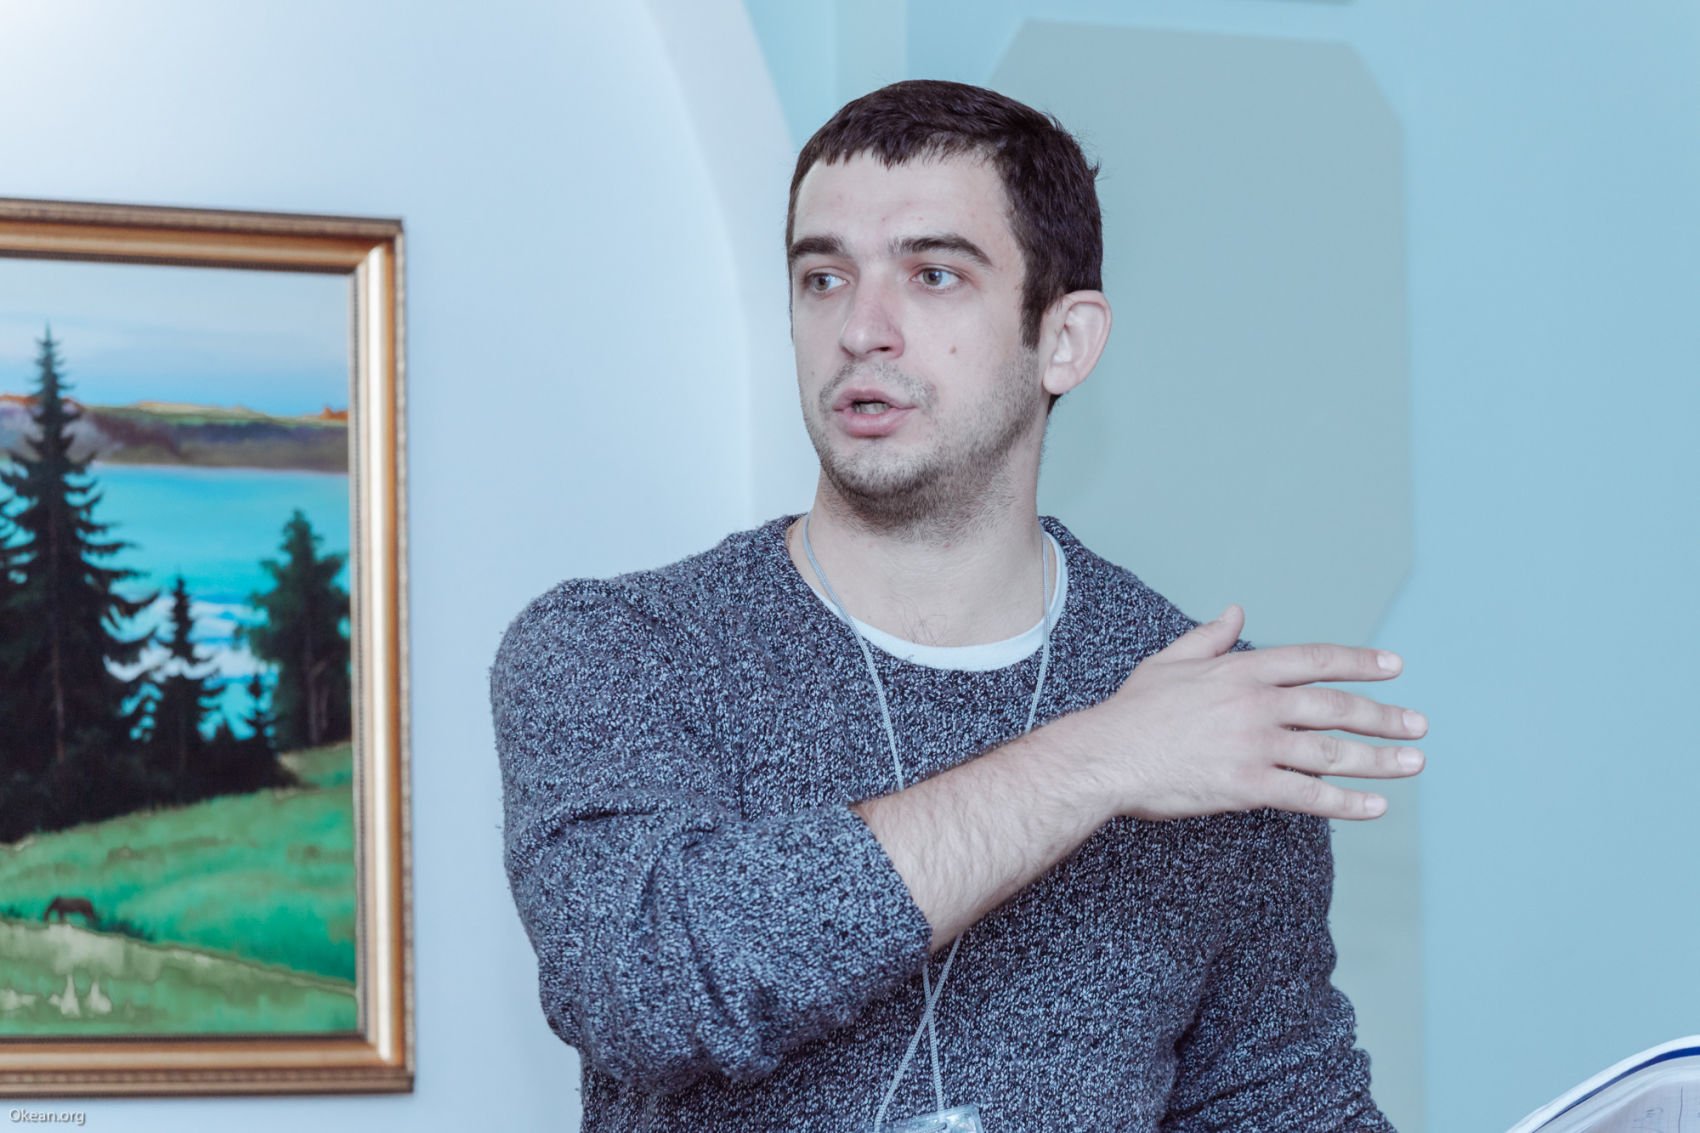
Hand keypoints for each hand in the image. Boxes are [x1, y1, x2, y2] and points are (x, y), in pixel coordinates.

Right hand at [1057, 605, 1426, 822]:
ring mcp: (1254, 745)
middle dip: (1383, 715)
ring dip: (1378, 759)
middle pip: (1334, 708)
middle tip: (1418, 724)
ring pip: (1330, 752)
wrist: (1106, 756)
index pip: (1313, 660)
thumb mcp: (1170, 662)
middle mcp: (1256, 704)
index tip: (1394, 667)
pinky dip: (1345, 803)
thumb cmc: (1133, 712)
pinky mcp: (1247, 786)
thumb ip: (1209, 636)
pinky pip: (1307, 796)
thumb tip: (1237, 610)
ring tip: (1412, 762)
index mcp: (1241, 670)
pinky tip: (1374, 807)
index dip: (1359, 662)